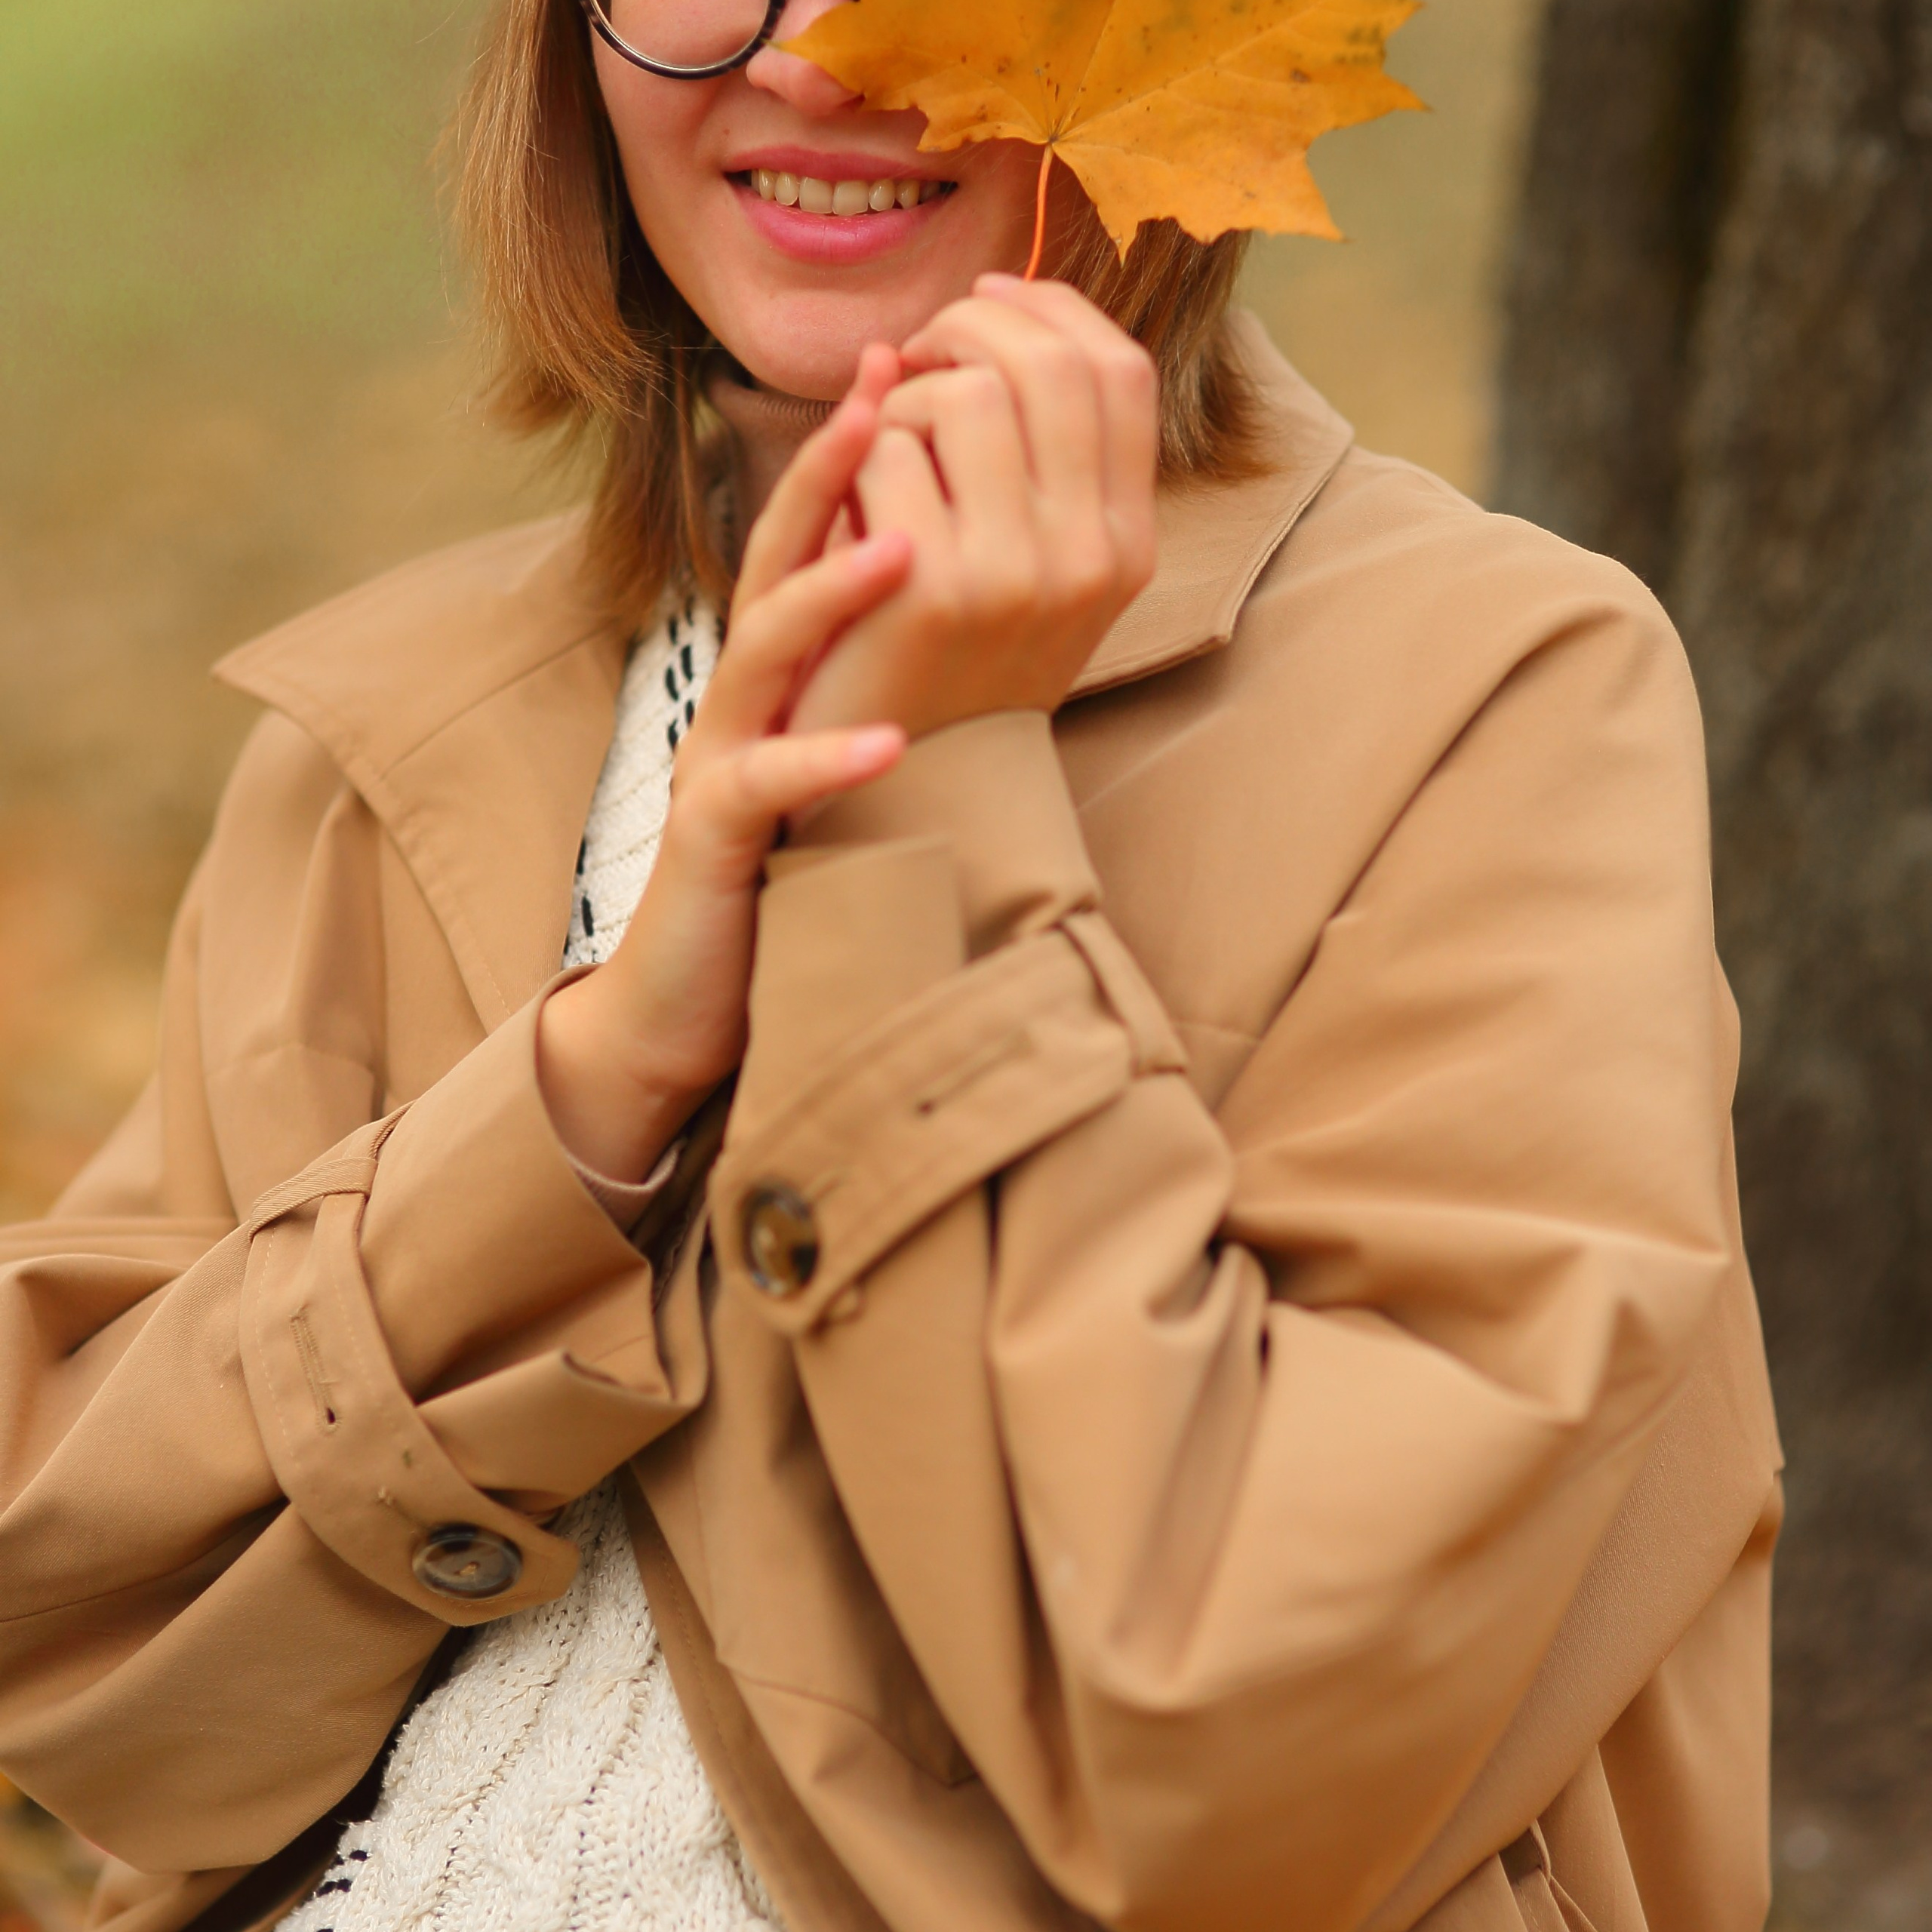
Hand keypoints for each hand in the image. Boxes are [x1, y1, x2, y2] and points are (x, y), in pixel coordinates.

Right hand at [538, 349, 911, 1182]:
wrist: (702, 981)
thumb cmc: (786, 850)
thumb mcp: (830, 730)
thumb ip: (862, 653)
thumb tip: (933, 565)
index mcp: (780, 661)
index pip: (813, 531)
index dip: (856, 447)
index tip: (914, 360)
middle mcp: (742, 689)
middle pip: (773, 555)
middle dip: (826, 469)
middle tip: (888, 388)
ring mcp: (722, 755)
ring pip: (761, 650)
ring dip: (828, 593)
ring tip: (904, 547)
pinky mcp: (717, 837)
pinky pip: (764, 787)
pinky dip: (824, 762)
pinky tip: (887, 746)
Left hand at [788, 275, 1158, 742]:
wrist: (906, 781)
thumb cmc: (959, 656)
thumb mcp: (1036, 563)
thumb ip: (1039, 446)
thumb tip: (994, 293)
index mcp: (1128, 544)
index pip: (1119, 369)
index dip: (1050, 309)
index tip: (984, 302)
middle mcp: (1090, 558)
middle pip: (1044, 361)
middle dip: (964, 327)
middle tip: (913, 355)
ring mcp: (1014, 575)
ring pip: (963, 392)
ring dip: (906, 397)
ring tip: (886, 450)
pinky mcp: (930, 589)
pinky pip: (888, 447)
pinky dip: (856, 455)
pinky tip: (854, 507)